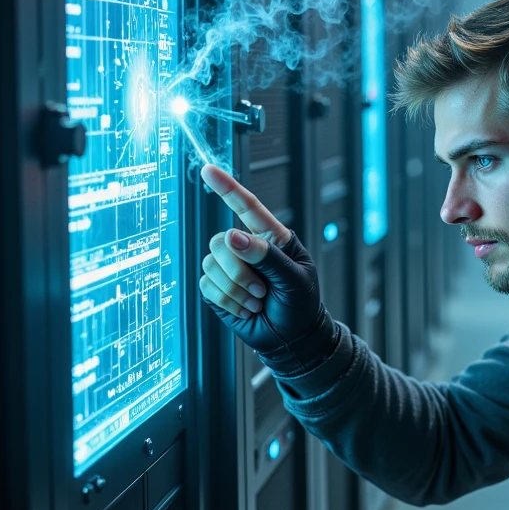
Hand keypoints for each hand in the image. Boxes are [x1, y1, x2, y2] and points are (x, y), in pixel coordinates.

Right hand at [199, 164, 331, 373]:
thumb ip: (266, 256)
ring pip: (212, 264)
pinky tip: (246, 308)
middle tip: (263, 291)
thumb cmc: (301, 304)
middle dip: (240, 270)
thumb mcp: (294, 279)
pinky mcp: (216, 288)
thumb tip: (232, 236)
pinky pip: (207, 285)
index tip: (208, 170)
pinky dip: (228, 301)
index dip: (227, 188)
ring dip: (236, 289)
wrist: (292, 339)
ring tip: (258, 301)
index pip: (248, 207)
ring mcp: (229, 267)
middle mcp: (247, 247)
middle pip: (222, 241)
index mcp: (271, 237)